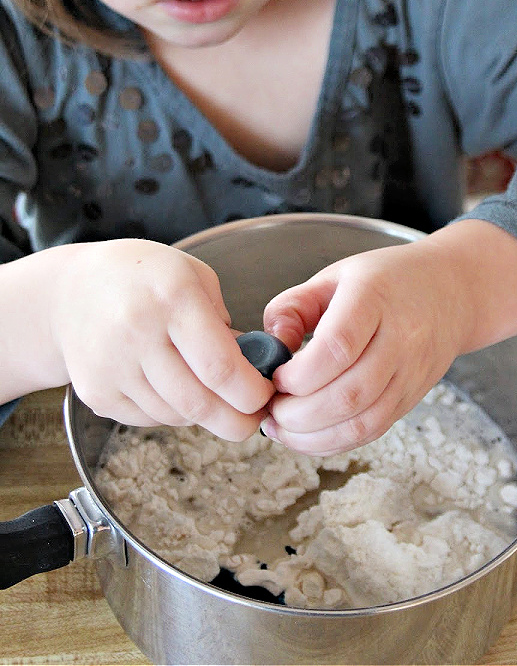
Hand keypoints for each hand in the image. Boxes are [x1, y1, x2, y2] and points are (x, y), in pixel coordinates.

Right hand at [49, 239, 273, 438]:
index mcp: (172, 297)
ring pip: (176, 416)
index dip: (252, 392)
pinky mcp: (96, 392)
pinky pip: (149, 419)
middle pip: (200, 403)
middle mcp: (138, 332)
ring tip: (211, 395)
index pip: (221, 366)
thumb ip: (223, 321)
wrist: (70, 291)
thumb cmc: (143, 278)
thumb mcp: (192, 275)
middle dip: (237, 422)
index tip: (266, 394)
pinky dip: (171, 413)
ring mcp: (112, 366)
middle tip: (252, 420)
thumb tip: (252, 368)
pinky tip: (173, 389)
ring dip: (204, 416)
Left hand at [262, 218, 516, 456]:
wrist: (451, 291)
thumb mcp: (334, 277)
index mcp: (374, 298)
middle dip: (298, 413)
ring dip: (312, 436)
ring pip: (362, 421)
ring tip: (279, 427)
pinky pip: (372, 432)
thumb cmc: (385, 281)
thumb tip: (270, 350)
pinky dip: (333, 442)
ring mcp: (409, 373)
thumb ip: (293, 308)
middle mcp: (400, 339)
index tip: (275, 376)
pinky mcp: (411, 399)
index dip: (300, 373)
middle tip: (269, 409)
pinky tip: (305, 436)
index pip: (338, 346)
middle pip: (349, 393)